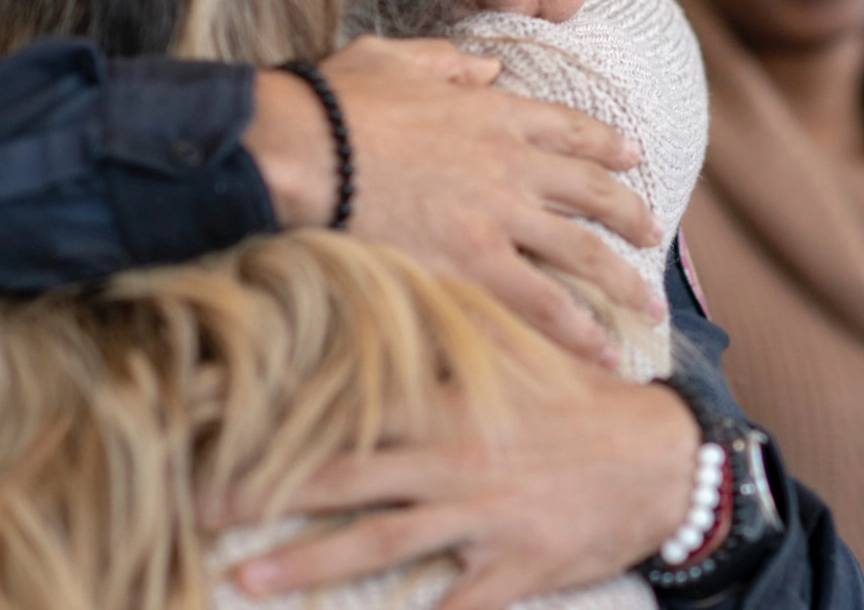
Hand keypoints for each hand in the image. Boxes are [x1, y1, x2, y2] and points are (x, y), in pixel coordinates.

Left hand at [228, 369, 699, 607]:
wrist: (665, 461)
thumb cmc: (588, 407)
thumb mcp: (528, 356)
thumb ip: (464, 328)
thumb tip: (408, 286)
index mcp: (453, 406)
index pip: (351, 407)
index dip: (282, 413)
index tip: (217, 418)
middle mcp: (457, 460)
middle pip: (347, 478)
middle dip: (267, 494)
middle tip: (197, 508)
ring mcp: (484, 518)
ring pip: (383, 542)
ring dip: (310, 563)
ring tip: (247, 579)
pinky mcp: (515, 567)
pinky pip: (455, 608)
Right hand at [243, 36, 665, 363]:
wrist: (304, 148)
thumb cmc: (335, 103)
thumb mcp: (397, 59)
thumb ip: (450, 63)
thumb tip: (488, 65)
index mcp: (495, 113)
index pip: (570, 129)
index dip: (606, 145)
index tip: (632, 156)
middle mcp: (513, 165)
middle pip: (594, 192)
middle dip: (632, 215)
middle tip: (654, 233)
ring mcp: (499, 217)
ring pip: (585, 254)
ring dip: (626, 284)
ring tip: (652, 309)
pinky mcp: (475, 264)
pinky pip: (543, 305)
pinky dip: (580, 332)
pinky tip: (605, 353)